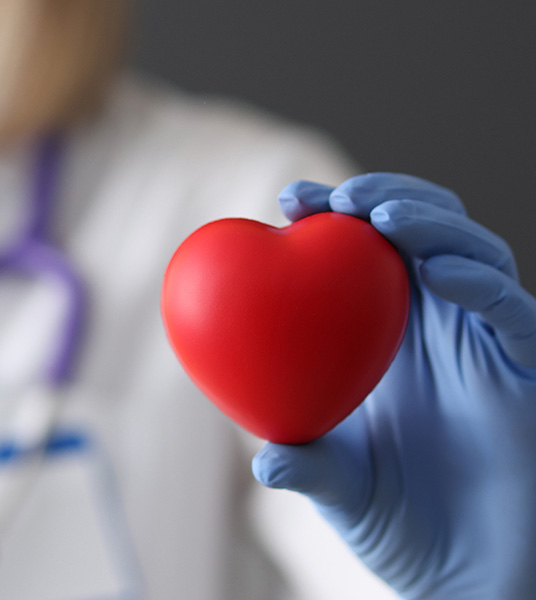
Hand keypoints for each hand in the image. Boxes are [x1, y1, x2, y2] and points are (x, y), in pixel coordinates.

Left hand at [251, 173, 535, 598]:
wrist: (468, 573)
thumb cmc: (399, 521)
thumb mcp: (338, 485)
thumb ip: (306, 464)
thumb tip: (264, 460)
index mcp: (383, 336)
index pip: (359, 255)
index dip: (331, 219)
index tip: (290, 201)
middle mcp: (436, 328)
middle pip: (420, 232)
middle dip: (381, 199)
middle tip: (334, 197)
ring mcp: (486, 344)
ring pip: (472, 253)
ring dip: (431, 224)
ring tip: (380, 217)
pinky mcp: (529, 368)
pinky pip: (514, 314)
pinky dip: (480, 284)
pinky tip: (438, 273)